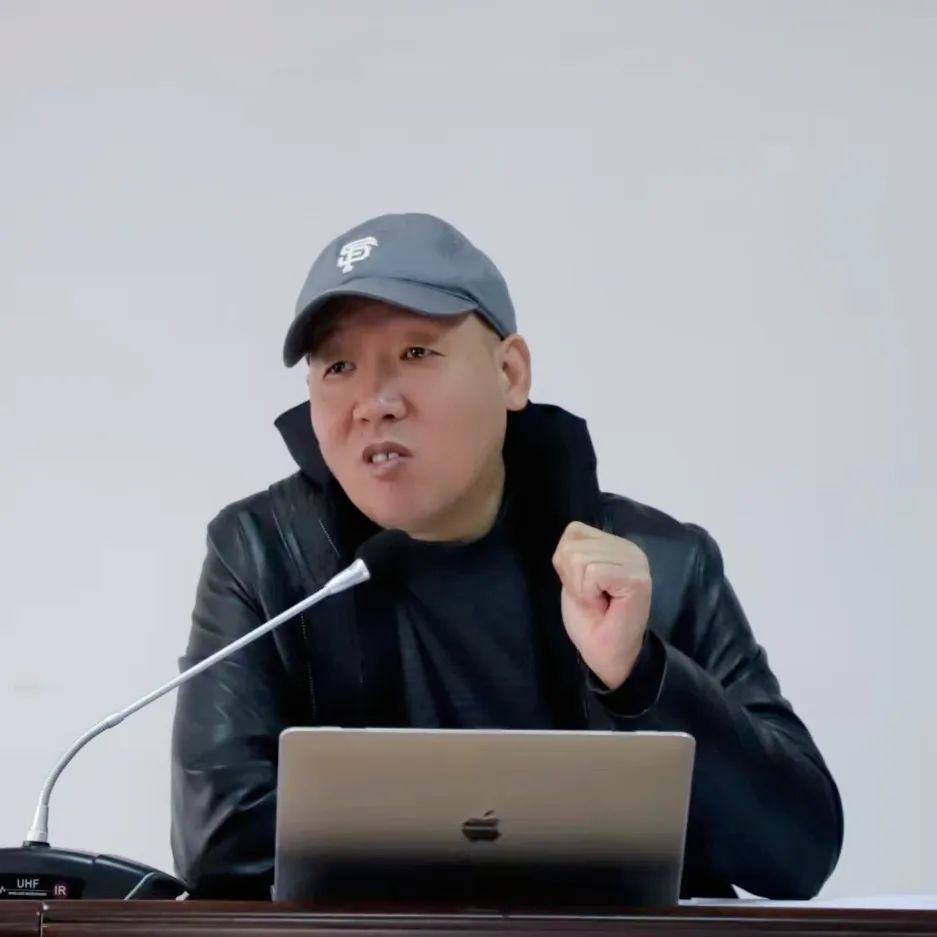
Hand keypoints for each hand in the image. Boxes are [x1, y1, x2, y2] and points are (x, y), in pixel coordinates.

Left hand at [552, 521, 651, 690]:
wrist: (607, 655)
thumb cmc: (591, 620)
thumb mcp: (574, 578)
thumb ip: (574, 553)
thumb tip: (568, 538)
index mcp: (615, 545)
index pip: (574, 531)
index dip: (566, 563)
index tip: (583, 587)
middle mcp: (629, 548)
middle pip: (573, 546)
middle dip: (572, 577)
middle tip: (591, 598)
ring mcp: (636, 562)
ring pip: (579, 558)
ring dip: (580, 587)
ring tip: (597, 601)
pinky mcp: (636, 579)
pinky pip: (592, 572)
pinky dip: (587, 592)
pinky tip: (602, 604)